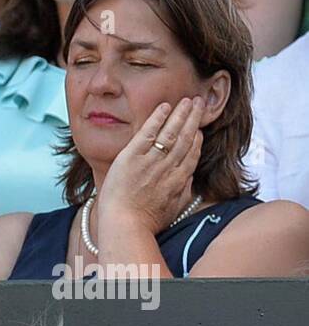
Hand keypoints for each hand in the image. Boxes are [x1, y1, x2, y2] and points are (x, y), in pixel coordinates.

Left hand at [97, 98, 203, 235]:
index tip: (199, 128)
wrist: (125, 225)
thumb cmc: (145, 224)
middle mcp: (167, 167)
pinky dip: (157, 118)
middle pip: (185, 138)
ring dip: (180, 114)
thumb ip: (183, 193)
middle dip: (193, 119)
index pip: (191, 154)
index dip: (196, 138)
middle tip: (199, 104)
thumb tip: (189, 181)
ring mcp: (150, 161)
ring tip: (186, 100)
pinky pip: (147, 132)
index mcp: (178, 180)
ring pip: (170, 132)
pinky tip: (164, 107)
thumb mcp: (171, 211)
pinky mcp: (132, 157)